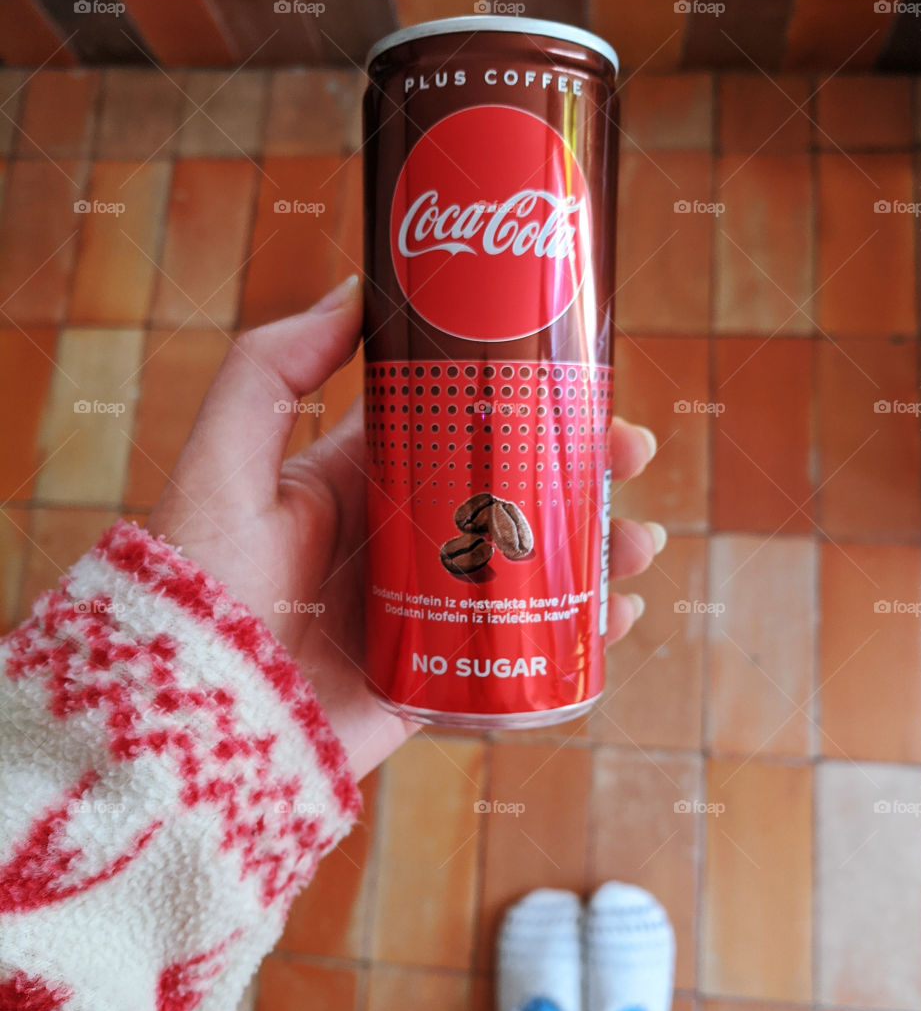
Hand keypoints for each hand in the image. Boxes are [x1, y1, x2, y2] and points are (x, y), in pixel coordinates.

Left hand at [147, 276, 664, 778]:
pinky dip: (574, 643)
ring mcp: (426, 617)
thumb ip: (271, 368)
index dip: (526, 404)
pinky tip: (613, 624)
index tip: (584, 385)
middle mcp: (401, 545)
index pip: (461, 429)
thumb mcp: (225, 460)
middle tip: (631, 459)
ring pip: (531, 573)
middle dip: (581, 475)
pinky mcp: (436, 681)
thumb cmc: (201, 585)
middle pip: (513, 496)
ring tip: (638, 547)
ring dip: (595, 554)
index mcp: (361, 484)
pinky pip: (520, 658)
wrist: (192, 720)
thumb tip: (356, 290)